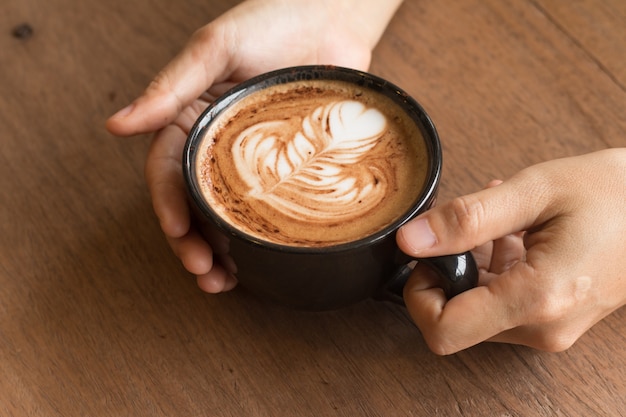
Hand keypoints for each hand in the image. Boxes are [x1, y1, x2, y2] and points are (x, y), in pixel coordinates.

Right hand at [106, 0, 401, 291]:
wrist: (332, 15)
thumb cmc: (271, 20)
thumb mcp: (214, 47)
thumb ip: (170, 86)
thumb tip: (116, 126)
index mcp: (194, 120)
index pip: (169, 172)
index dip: (169, 207)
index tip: (182, 236)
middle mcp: (220, 146)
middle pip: (198, 204)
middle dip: (195, 243)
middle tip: (206, 273)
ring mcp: (257, 160)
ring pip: (232, 215)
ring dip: (226, 252)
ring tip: (228, 283)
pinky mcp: (292, 166)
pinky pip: (275, 207)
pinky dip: (266, 238)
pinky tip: (265, 262)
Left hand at [397, 148, 625, 353]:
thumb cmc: (614, 194)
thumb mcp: (533, 192)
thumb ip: (467, 219)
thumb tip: (411, 240)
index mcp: (536, 299)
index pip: (443, 331)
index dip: (419, 294)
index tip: (428, 257)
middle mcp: (543, 327)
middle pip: (457, 322)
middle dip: (447, 274)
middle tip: (466, 230)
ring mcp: (551, 327)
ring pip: (478, 311)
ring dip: (473, 267)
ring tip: (497, 225)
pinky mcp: (555, 319)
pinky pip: (503, 304)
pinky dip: (494, 271)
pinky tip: (511, 234)